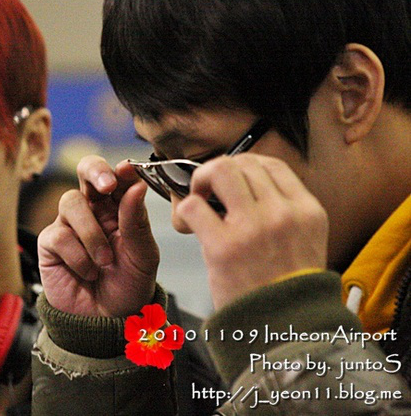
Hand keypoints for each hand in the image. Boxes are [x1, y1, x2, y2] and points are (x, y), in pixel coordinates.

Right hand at [37, 156, 159, 316]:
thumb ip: (137, 221)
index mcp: (120, 208)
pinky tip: (87, 272)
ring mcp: (70, 225)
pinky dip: (78, 256)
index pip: (118, 176)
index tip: (128, 171)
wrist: (107, 322)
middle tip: (107, 184)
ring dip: (91, 234)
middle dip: (95, 171)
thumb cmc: (128, 287)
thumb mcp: (143, 256)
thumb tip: (136, 185)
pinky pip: (60, 235)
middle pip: (86, 171)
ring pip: (71, 202)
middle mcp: (94, 210)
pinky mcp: (51, 243)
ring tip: (104, 261)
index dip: (122, 169)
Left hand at [175, 154, 328, 308]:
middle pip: (242, 162)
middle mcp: (283, 214)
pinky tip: (187, 225)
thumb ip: (285, 212)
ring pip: (219, 171)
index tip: (231, 180)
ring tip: (197, 199)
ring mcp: (253, 228)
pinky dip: (185, 211)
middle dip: (217, 171)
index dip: (244, 165)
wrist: (283, 330)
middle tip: (208, 190)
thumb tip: (246, 185)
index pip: (271, 164)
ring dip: (200, 181)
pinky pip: (194, 206)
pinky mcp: (224, 246)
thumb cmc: (286, 289)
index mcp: (307, 211)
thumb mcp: (305, 242)